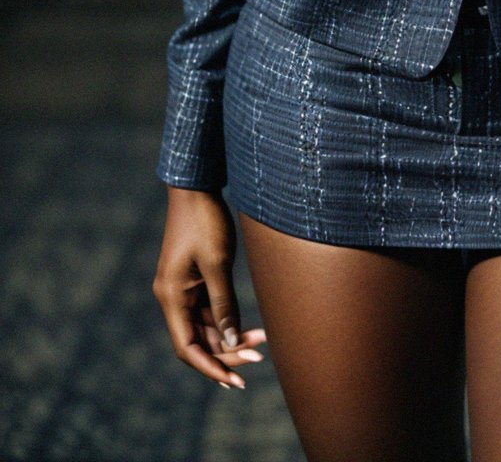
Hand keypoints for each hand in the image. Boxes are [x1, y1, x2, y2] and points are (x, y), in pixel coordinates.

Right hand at [153, 186, 266, 388]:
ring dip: (230, 337)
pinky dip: (227, 320)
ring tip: (261, 343)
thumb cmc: (206, 221)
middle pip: (198, 340)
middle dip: (226, 353)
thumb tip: (229, 341)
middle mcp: (173, 298)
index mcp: (172, 297)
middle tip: (258, 359)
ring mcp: (182, 289)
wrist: (196, 187)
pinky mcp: (193, 280)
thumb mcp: (218, 263)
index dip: (209, 366)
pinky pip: (209, 310)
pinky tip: (250, 327)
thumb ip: (223, 303)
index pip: (187, 347)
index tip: (233, 380)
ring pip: (206, 326)